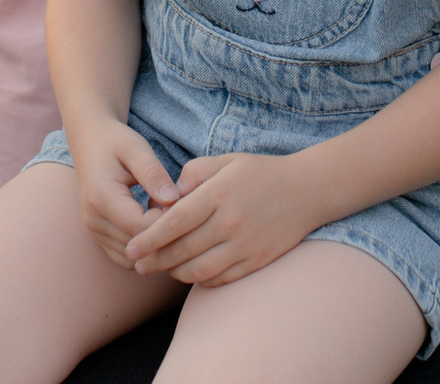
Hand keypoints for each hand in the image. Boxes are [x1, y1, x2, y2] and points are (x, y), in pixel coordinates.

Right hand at [70, 121, 177, 267]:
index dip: (168, 221)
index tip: (184, 202)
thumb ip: (154, 173)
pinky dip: (144, 249)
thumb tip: (173, 199)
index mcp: (101, 198)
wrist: (90, 141)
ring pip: (133, 258)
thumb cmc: (115, 141)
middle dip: (165, 235)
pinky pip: (126, 257)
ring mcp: (94, 232)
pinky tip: (155, 225)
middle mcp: (94, 221)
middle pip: (138, 247)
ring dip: (155, 245)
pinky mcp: (99, 237)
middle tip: (183, 212)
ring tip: (167, 217)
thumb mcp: (136, 148)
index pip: (141, 228)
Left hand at [121, 152, 323, 286]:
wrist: (308, 191)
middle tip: (138, 263)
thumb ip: (193, 174)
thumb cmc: (261, 172)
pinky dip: (201, 280)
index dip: (150, 237)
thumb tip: (167, 195)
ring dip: (175, 273)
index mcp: (220, 193)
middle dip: (155, 260)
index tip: (131, 247)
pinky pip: (221, 279)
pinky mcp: (257, 261)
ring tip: (162, 269)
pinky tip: (191, 273)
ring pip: (200, 270)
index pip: (175, 221)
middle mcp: (232, 222)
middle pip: (183, 250)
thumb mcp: (226, 160)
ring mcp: (246, 245)